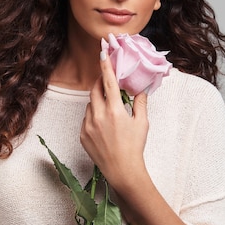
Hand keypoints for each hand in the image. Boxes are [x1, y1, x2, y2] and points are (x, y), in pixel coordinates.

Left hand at [80, 50, 149, 191]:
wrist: (123, 171)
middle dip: (100, 82)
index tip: (102, 53)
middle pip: (95, 90)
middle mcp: (99, 116)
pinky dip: (93, 116)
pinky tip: (104, 126)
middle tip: (106, 81)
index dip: (105, 66)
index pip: (108, 82)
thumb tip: (141, 89)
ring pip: (90, 105)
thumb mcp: (142, 123)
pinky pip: (86, 119)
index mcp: (115, 111)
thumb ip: (140, 103)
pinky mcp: (82, 135)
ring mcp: (88, 126)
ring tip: (110, 110)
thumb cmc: (135, 147)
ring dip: (98, 102)